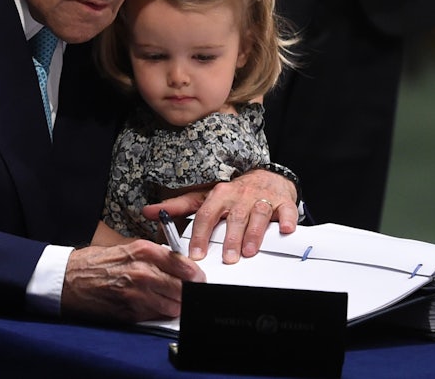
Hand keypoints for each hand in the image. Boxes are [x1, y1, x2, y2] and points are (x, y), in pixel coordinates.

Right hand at [61, 241, 204, 322]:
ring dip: (176, 304)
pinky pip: (156, 315)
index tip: (198, 278)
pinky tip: (153, 306)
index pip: (182, 263)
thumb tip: (176, 264)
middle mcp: (142, 272)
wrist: (68, 280)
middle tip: (191, 292)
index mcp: (143, 251)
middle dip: (189, 291)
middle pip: (182, 287)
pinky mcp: (130, 312)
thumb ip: (152, 255)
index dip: (194, 273)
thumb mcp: (125, 248)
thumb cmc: (94, 263)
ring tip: (173, 301)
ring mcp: (137, 294)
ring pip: (173, 305)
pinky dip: (159, 312)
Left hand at [142, 169, 298, 264]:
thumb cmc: (233, 192)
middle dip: (230, 238)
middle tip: (227, 258)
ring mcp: (262, 198)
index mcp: (220, 194)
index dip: (201, 234)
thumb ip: (178, 207)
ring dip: (254, 233)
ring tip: (249, 251)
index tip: (196, 254)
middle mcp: (240, 195)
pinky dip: (286, 219)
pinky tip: (285, 229)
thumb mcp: (205, 197)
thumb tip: (148, 211)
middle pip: (233, 217)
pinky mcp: (282, 201)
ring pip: (258, 214)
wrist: (266, 176)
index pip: (206, 214)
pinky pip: (286, 209)